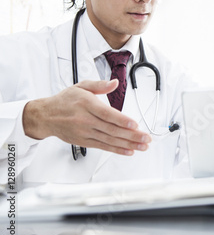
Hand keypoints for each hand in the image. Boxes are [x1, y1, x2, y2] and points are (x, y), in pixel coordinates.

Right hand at [23, 80, 150, 155]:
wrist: (46, 116)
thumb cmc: (65, 101)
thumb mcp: (81, 86)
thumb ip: (100, 85)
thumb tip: (115, 82)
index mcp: (87, 104)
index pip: (107, 114)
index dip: (122, 120)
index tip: (135, 124)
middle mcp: (86, 120)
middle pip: (112, 129)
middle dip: (132, 135)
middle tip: (146, 138)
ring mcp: (85, 132)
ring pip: (110, 140)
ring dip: (128, 144)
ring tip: (142, 146)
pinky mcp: (85, 141)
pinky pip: (103, 147)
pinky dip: (117, 150)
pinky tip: (129, 151)